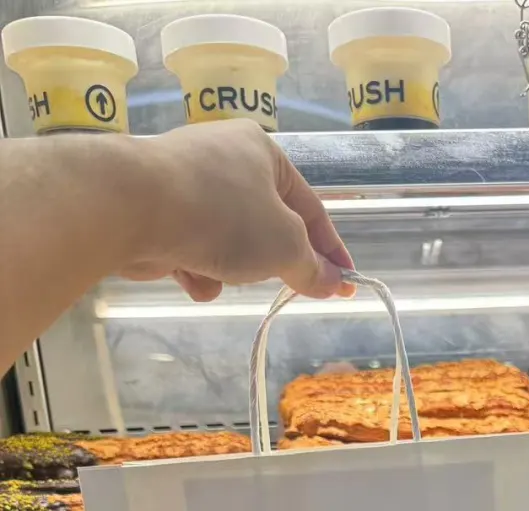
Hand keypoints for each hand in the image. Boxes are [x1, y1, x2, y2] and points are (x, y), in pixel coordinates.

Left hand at [120, 122, 353, 301]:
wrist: (132, 206)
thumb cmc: (223, 216)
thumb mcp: (284, 245)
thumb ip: (311, 267)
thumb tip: (332, 282)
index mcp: (263, 151)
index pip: (311, 208)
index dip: (332, 251)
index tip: (345, 284)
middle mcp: (225, 157)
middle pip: (266, 223)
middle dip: (272, 260)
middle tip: (287, 289)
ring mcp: (186, 182)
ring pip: (228, 240)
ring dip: (231, 268)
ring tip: (221, 277)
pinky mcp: (156, 208)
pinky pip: (192, 247)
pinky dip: (196, 267)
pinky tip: (190, 276)